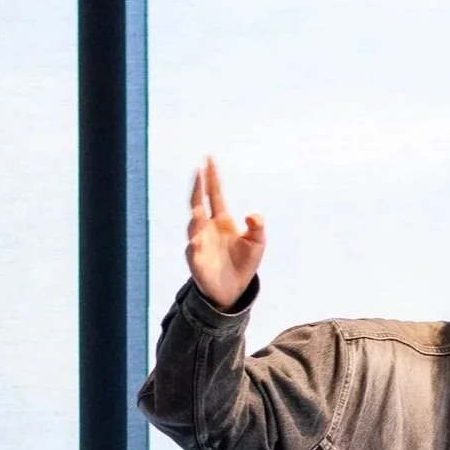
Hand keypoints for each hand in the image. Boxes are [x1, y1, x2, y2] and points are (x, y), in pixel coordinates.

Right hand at [187, 157, 264, 310]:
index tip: (209, 160)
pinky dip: (194, 246)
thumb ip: (257, 226)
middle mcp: (207, 228)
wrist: (233, 289)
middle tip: (198, 171)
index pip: (214, 194)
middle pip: (198, 203)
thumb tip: (252, 215)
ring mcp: (199, 243)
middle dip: (198, 188)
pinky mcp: (196, 261)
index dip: (212, 178)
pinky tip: (197, 241)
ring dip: (195, 218)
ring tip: (198, 211)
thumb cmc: (244, 262)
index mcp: (222, 220)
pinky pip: (192, 251)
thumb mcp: (258, 243)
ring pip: (193, 226)